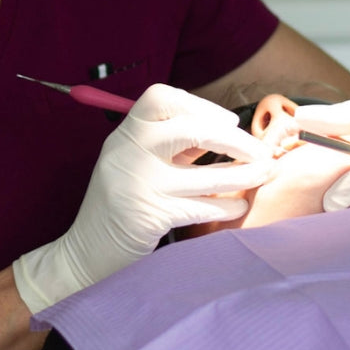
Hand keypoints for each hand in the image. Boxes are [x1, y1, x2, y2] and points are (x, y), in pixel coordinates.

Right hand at [13, 83, 276, 313]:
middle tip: (259, 153)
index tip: (226, 120)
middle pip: (193, 130)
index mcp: (125, 133)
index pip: (161, 98)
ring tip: (264, 175)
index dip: (200, 104)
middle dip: (236, 141)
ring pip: (207, 175)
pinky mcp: (150, 216)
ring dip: (244, 175)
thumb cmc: (119, 202)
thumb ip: (172, 145)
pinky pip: (202, 207)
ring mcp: (139, 184)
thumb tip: (224, 127)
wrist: (85, 252)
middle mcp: (129, 152)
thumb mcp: (136, 161)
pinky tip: (239, 208)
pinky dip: (227, 207)